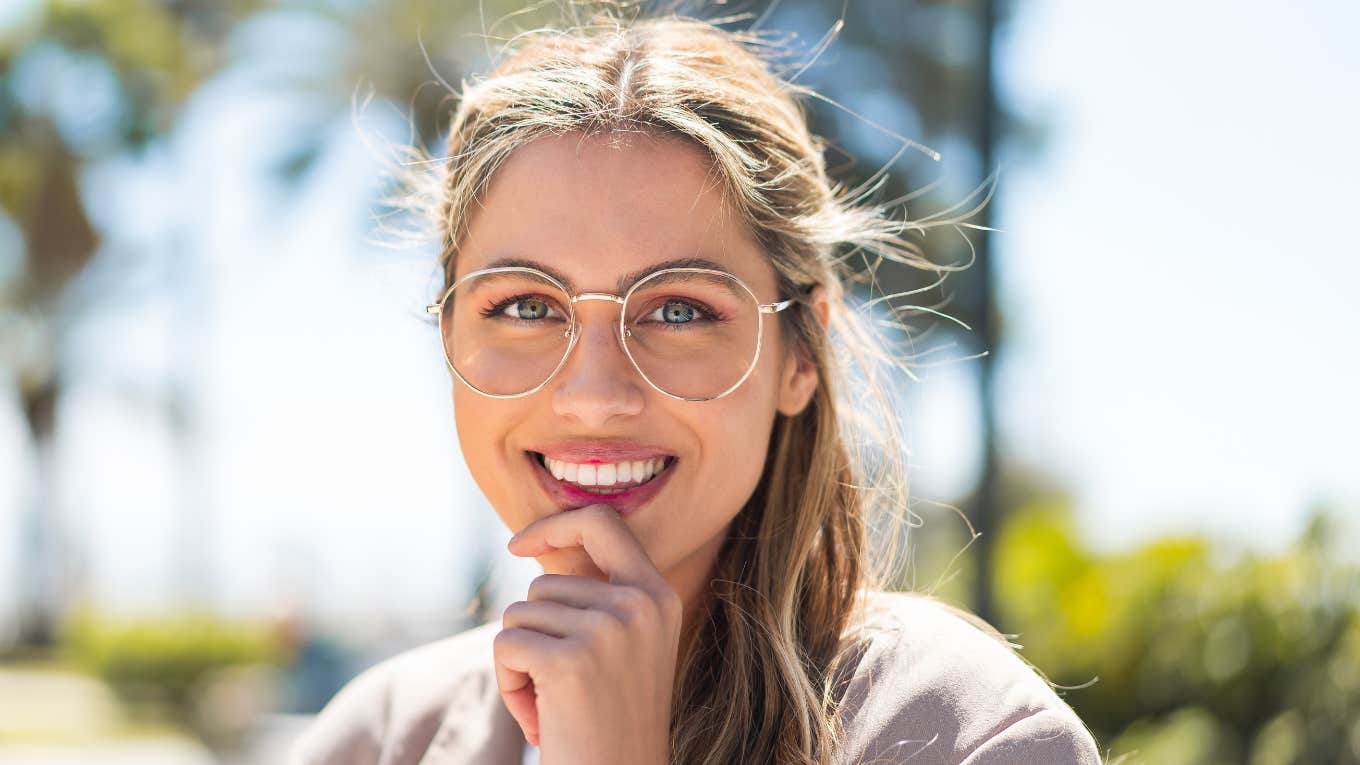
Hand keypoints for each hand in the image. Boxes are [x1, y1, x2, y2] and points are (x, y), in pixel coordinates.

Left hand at [495, 504, 682, 764]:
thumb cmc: (609, 722)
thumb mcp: (624, 646)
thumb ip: (599, 596)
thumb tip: (544, 546)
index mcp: (658, 595)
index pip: (602, 522)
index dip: (554, 525)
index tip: (518, 545)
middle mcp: (639, 605)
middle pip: (542, 584)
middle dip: (534, 634)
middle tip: (562, 687)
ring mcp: (608, 631)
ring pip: (519, 615)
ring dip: (520, 664)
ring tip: (555, 704)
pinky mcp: (570, 662)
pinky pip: (505, 646)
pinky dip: (509, 683)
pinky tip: (540, 718)